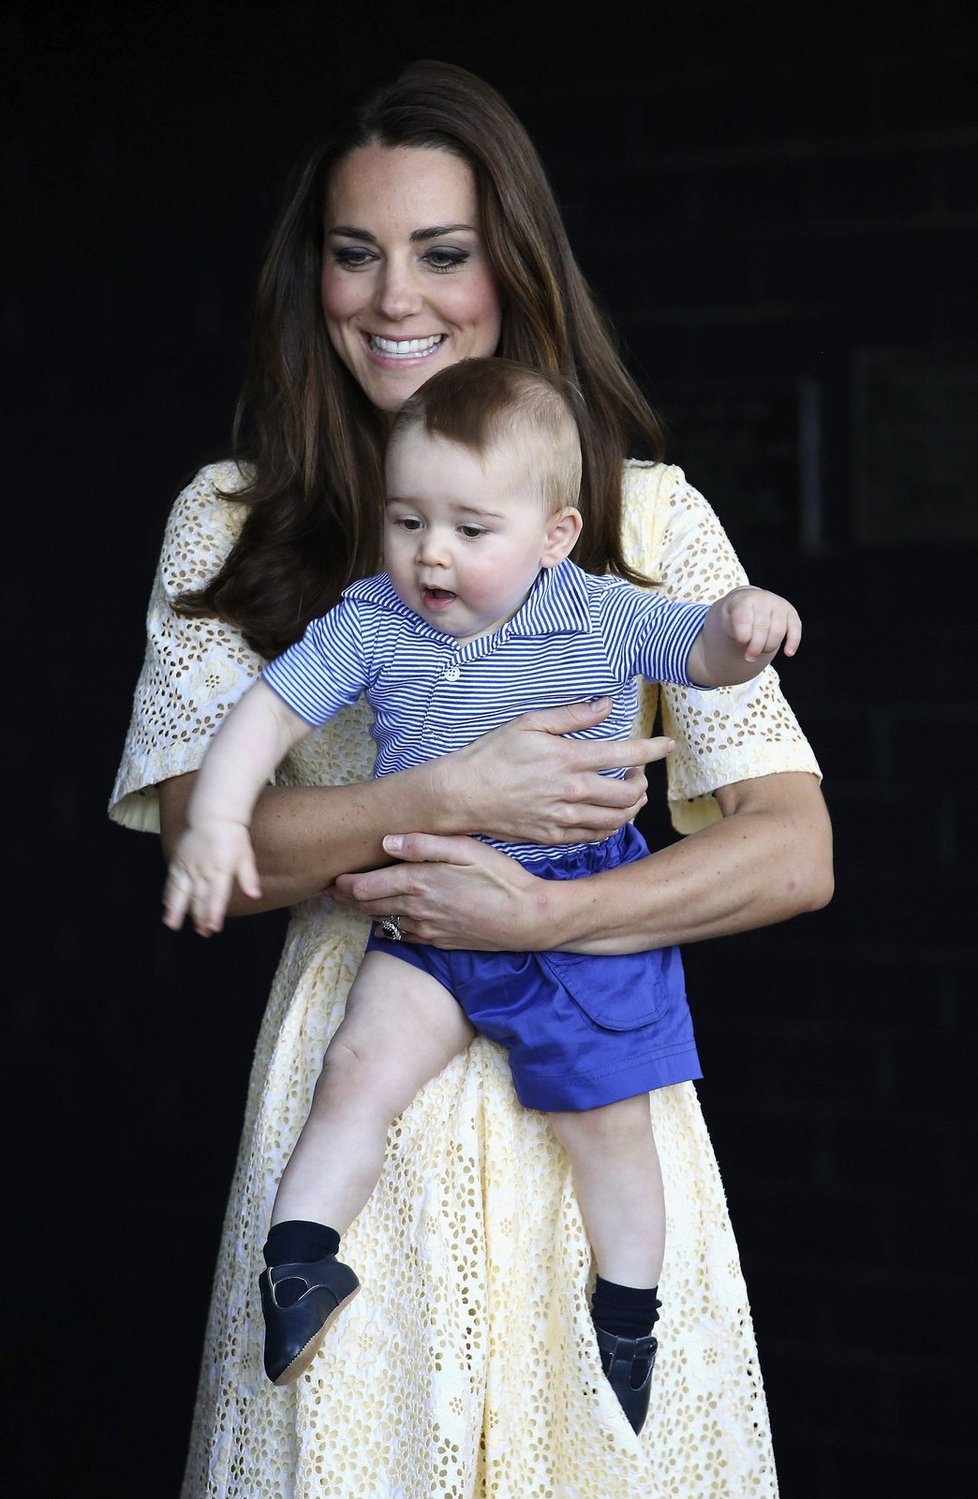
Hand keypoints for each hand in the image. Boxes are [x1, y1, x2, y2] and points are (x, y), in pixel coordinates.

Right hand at [162, 819, 261, 936]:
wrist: (214, 815)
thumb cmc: (233, 836)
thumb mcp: (246, 855)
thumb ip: (249, 877)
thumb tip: (255, 894)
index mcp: (221, 870)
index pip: (217, 896)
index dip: (214, 914)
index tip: (212, 928)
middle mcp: (203, 870)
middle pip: (199, 898)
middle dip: (199, 917)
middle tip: (201, 932)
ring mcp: (189, 865)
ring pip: (181, 891)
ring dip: (177, 909)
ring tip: (172, 925)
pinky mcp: (179, 860)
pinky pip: (172, 879)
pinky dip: (168, 893)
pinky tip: (166, 905)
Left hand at [329, 833, 547, 950]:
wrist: (527, 919)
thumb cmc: (501, 877)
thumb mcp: (467, 849)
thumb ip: (425, 844)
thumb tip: (388, 841)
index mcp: (418, 882)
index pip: (365, 886)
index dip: (343, 883)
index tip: (332, 876)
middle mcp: (416, 909)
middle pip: (367, 907)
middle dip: (346, 898)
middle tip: (332, 889)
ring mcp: (426, 929)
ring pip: (382, 922)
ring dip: (366, 912)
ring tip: (354, 902)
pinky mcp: (438, 942)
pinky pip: (402, 936)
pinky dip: (388, 927)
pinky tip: (387, 920)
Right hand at [437, 697, 673, 844]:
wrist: (462, 795)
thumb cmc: (492, 754)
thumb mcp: (529, 723)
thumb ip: (571, 716)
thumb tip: (605, 705)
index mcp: (569, 759)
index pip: (625, 755)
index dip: (653, 749)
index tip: (668, 745)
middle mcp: (571, 791)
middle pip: (629, 794)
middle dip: (642, 783)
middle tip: (637, 775)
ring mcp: (563, 818)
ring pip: (616, 820)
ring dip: (630, 808)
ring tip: (627, 796)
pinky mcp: (553, 837)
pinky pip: (594, 836)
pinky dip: (609, 826)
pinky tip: (605, 815)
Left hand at [720, 587, 801, 662]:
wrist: (748, 603)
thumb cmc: (735, 615)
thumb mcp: (727, 620)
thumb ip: (734, 630)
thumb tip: (746, 642)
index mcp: (744, 599)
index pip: (744, 619)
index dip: (743, 635)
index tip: (740, 644)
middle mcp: (763, 599)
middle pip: (762, 627)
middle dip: (755, 647)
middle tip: (749, 657)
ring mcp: (779, 604)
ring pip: (778, 631)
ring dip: (769, 647)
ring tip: (760, 651)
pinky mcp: (791, 613)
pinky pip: (795, 628)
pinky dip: (793, 642)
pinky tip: (788, 653)